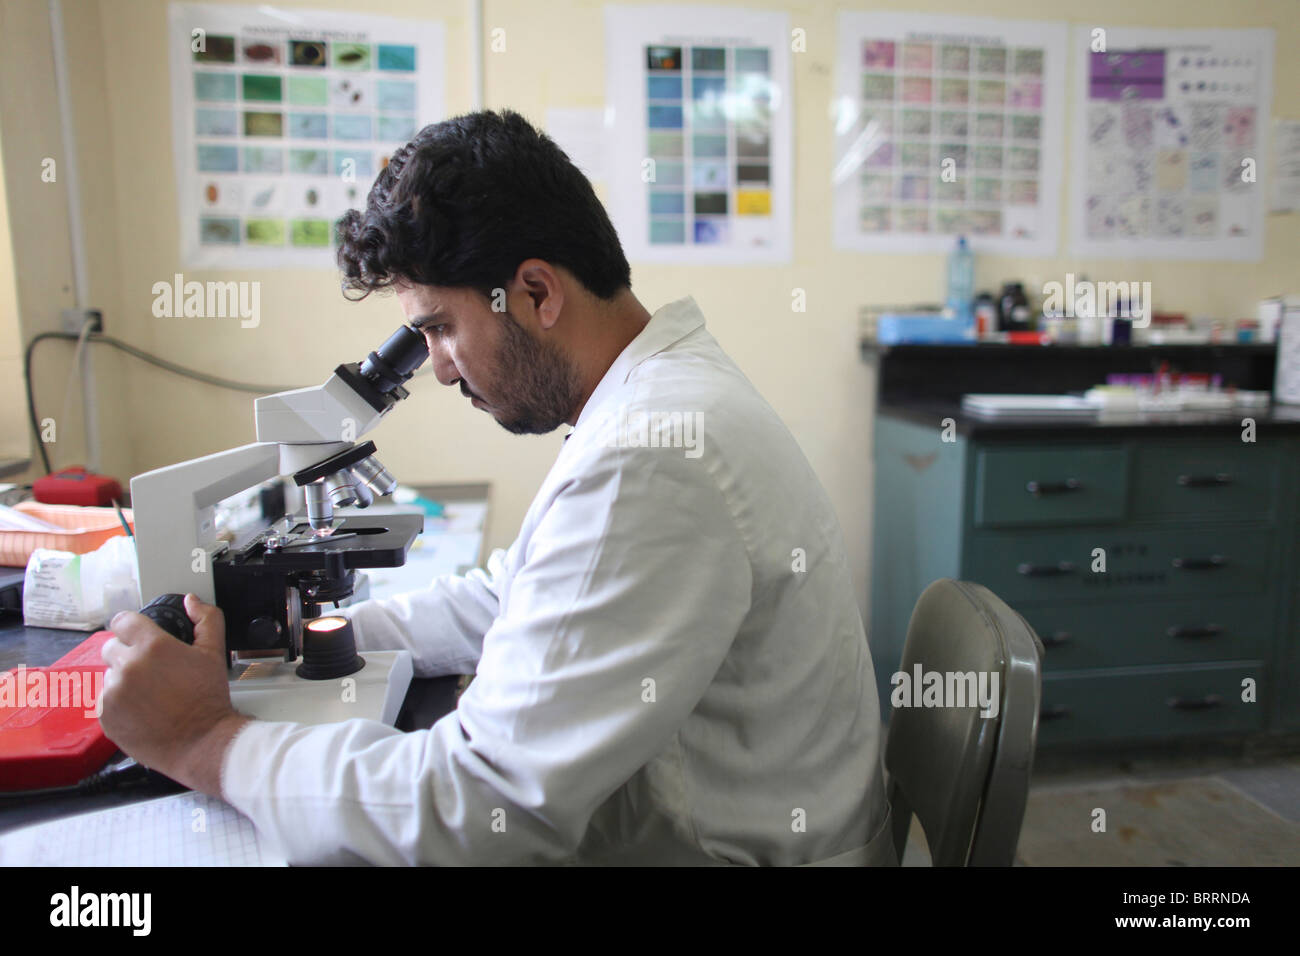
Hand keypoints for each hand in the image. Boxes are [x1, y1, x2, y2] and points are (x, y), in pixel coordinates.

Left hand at [100, 593, 249, 794]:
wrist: (201, 742)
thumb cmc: (207, 700)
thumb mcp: (214, 653)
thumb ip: (206, 620)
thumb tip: (191, 603)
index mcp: (152, 646)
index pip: (123, 621)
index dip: (131, 626)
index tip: (136, 634)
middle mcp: (128, 667)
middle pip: (111, 647)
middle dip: (127, 654)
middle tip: (151, 670)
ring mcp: (113, 693)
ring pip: (109, 676)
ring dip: (124, 680)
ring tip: (149, 695)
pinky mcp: (105, 716)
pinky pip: (105, 701)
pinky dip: (119, 704)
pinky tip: (142, 710)